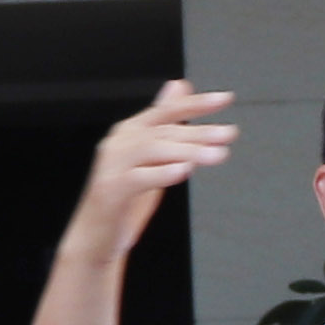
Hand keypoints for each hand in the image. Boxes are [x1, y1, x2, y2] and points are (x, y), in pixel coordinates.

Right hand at [70, 78, 239, 251]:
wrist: (95, 238)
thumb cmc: (125, 199)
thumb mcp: (152, 159)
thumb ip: (166, 125)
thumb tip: (180, 86)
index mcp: (130, 132)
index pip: (167, 111)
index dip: (196, 104)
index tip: (225, 99)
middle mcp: (119, 142)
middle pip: (164, 131)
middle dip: (199, 131)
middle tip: (229, 133)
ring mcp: (112, 165)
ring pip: (154, 150)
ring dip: (189, 151)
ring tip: (218, 154)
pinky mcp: (110, 190)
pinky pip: (139, 178)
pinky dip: (162, 173)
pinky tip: (184, 170)